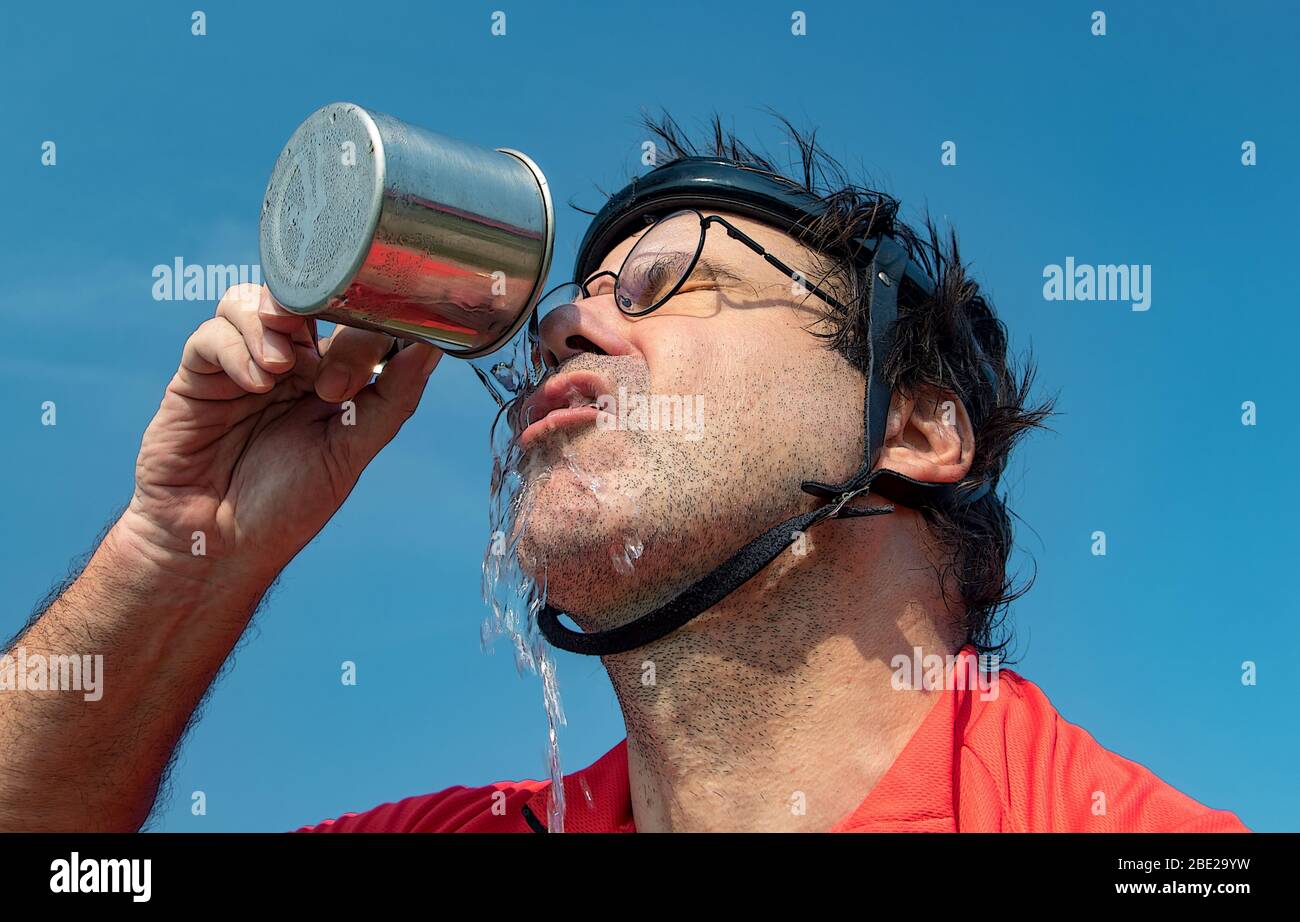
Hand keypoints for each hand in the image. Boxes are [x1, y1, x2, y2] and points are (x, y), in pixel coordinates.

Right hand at [122, 283, 440, 585]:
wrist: (217, 547)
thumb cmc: (286, 508)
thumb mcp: (350, 453)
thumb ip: (392, 398)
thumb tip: (431, 348)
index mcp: (332, 379)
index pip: (355, 323)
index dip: (364, 332)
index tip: (361, 380)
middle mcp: (290, 365)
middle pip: (306, 299)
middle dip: (322, 319)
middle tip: (328, 380)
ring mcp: (243, 366)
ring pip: (256, 302)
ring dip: (274, 321)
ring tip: (283, 368)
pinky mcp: (198, 376)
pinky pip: (213, 334)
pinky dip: (238, 347)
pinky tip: (256, 382)